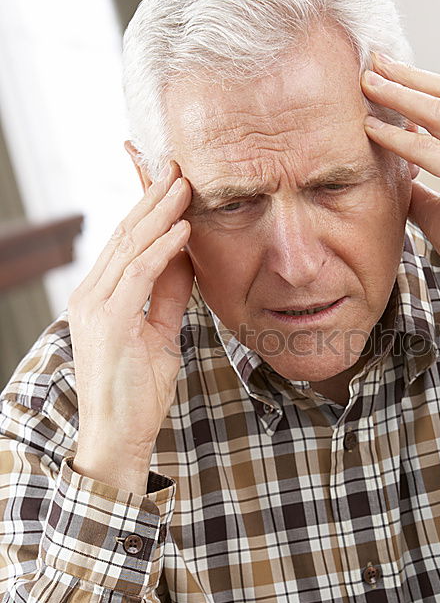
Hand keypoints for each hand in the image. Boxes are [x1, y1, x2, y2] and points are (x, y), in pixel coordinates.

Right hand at [68, 161, 192, 487]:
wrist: (119, 436)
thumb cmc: (138, 391)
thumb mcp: (161, 333)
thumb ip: (169, 295)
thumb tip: (186, 258)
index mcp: (100, 296)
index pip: (126, 241)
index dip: (147, 207)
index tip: (172, 180)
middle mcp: (91, 294)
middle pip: (125, 234)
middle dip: (153, 198)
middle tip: (179, 166)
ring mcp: (96, 306)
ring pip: (130, 247)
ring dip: (161, 213)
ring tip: (185, 185)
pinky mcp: (109, 321)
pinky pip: (138, 275)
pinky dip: (162, 249)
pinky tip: (183, 228)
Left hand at [361, 54, 439, 311]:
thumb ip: (422, 185)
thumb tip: (391, 170)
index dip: (422, 83)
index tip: (390, 73)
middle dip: (408, 74)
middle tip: (372, 58)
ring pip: (439, 111)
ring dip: (398, 94)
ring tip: (365, 82)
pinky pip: (428, 148)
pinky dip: (396, 136)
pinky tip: (369, 129)